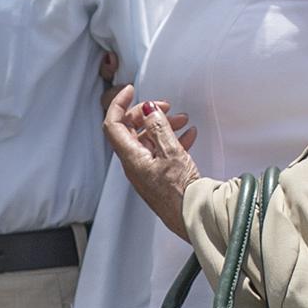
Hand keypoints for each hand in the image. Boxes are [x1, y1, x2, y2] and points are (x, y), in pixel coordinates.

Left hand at [100, 85, 201, 235]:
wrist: (194, 217)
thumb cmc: (182, 192)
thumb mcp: (172, 152)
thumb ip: (159, 127)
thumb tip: (148, 109)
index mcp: (131, 158)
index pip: (113, 124)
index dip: (119, 104)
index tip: (131, 89)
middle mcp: (134, 165)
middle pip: (131, 130)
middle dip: (148, 114)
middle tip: (167, 107)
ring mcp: (146, 171)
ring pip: (149, 140)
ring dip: (164, 126)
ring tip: (184, 120)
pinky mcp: (159, 177)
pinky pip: (161, 152)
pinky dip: (172, 140)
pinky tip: (189, 136)